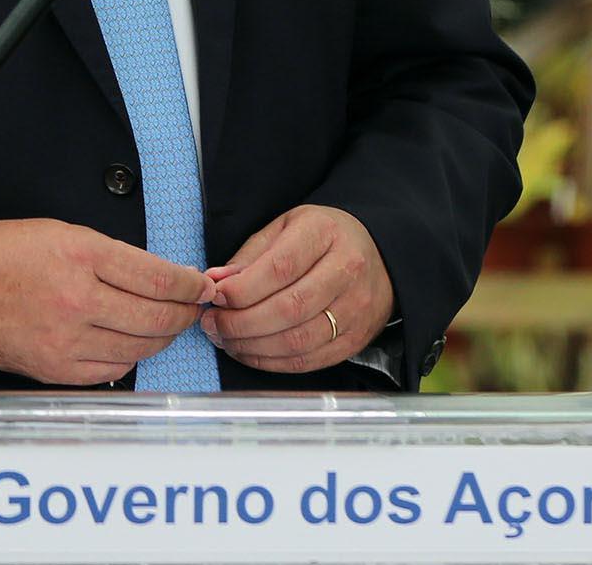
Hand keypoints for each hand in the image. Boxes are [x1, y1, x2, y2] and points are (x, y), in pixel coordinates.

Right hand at [0, 219, 210, 385]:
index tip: (202, 285)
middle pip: (156, 317)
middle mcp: (76, 299)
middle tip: (194, 307)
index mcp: (80, 254)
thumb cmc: (4, 253)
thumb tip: (160, 277)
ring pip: (139, 347)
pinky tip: (132, 344)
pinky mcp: (54, 368)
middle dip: (185, 313)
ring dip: (163, 338)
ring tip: (168, 326)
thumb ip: (112, 255)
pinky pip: (112, 371)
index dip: (190, 284)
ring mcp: (66, 340)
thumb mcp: (62, 232)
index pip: (157, 276)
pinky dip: (131, 358)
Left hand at [200, 204, 394, 373]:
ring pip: (298, 341)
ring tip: (226, 339)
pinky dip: (272, 362)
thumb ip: (251, 255)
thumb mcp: (286, 227)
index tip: (216, 296)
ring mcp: (355, 309)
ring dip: (253, 347)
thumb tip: (216, 282)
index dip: (242, 289)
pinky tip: (250, 352)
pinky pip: (309, 361)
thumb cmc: (323, 239)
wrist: (378, 255)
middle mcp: (347, 271)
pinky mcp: (355, 339)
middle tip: (213, 324)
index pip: (280, 268)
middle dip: (241, 323)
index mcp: (325, 234)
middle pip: (288, 309)